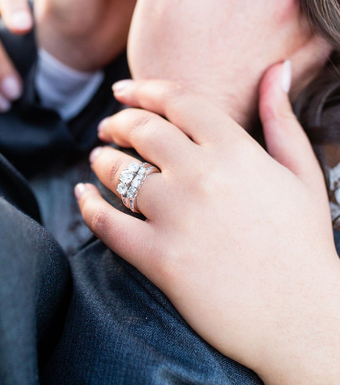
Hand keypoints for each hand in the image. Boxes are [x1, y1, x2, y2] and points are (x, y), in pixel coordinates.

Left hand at [77, 73, 339, 384]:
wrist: (303, 320)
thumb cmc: (304, 243)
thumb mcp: (302, 172)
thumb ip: (281, 115)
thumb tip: (278, 66)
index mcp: (235, 150)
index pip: (176, 101)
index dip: (142, 90)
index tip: (122, 91)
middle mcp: (201, 175)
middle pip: (141, 130)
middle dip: (117, 123)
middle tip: (107, 127)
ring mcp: (177, 217)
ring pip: (118, 171)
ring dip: (101, 160)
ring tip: (98, 159)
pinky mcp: (160, 259)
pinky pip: (108, 224)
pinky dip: (88, 206)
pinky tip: (82, 196)